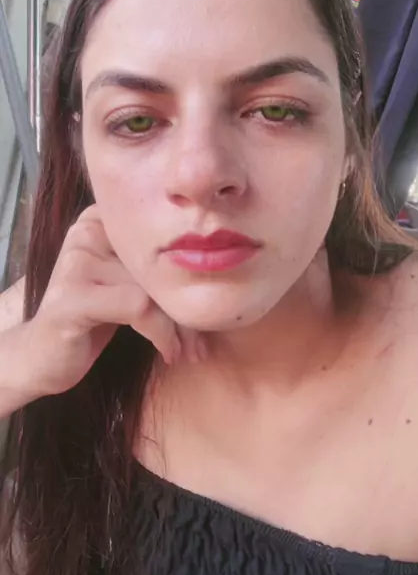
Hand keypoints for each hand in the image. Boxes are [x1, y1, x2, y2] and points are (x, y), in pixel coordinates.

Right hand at [7, 206, 201, 405]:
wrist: (40, 355)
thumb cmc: (92, 321)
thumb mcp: (127, 285)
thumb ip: (155, 268)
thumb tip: (219, 269)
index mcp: (102, 219)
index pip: (163, 237)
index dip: (192, 273)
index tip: (209, 310)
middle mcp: (87, 232)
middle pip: (160, 264)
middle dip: (188, 307)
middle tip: (203, 341)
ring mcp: (77, 263)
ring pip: (154, 288)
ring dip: (179, 327)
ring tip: (188, 350)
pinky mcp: (73, 297)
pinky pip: (138, 308)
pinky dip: (161, 333)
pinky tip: (167, 353)